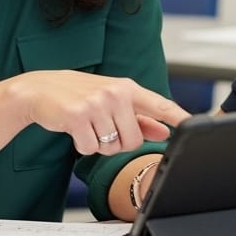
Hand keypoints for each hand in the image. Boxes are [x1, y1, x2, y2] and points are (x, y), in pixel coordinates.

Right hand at [11, 70, 189, 156]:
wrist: (40, 89)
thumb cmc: (78, 95)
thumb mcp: (111, 101)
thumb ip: (139, 117)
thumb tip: (164, 131)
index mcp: (127, 88)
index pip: (160, 104)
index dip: (179, 117)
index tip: (195, 125)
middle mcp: (114, 93)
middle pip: (133, 140)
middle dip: (118, 143)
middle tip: (102, 128)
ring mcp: (96, 104)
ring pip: (111, 147)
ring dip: (98, 144)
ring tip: (87, 125)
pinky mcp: (77, 116)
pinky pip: (90, 148)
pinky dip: (82, 145)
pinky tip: (75, 129)